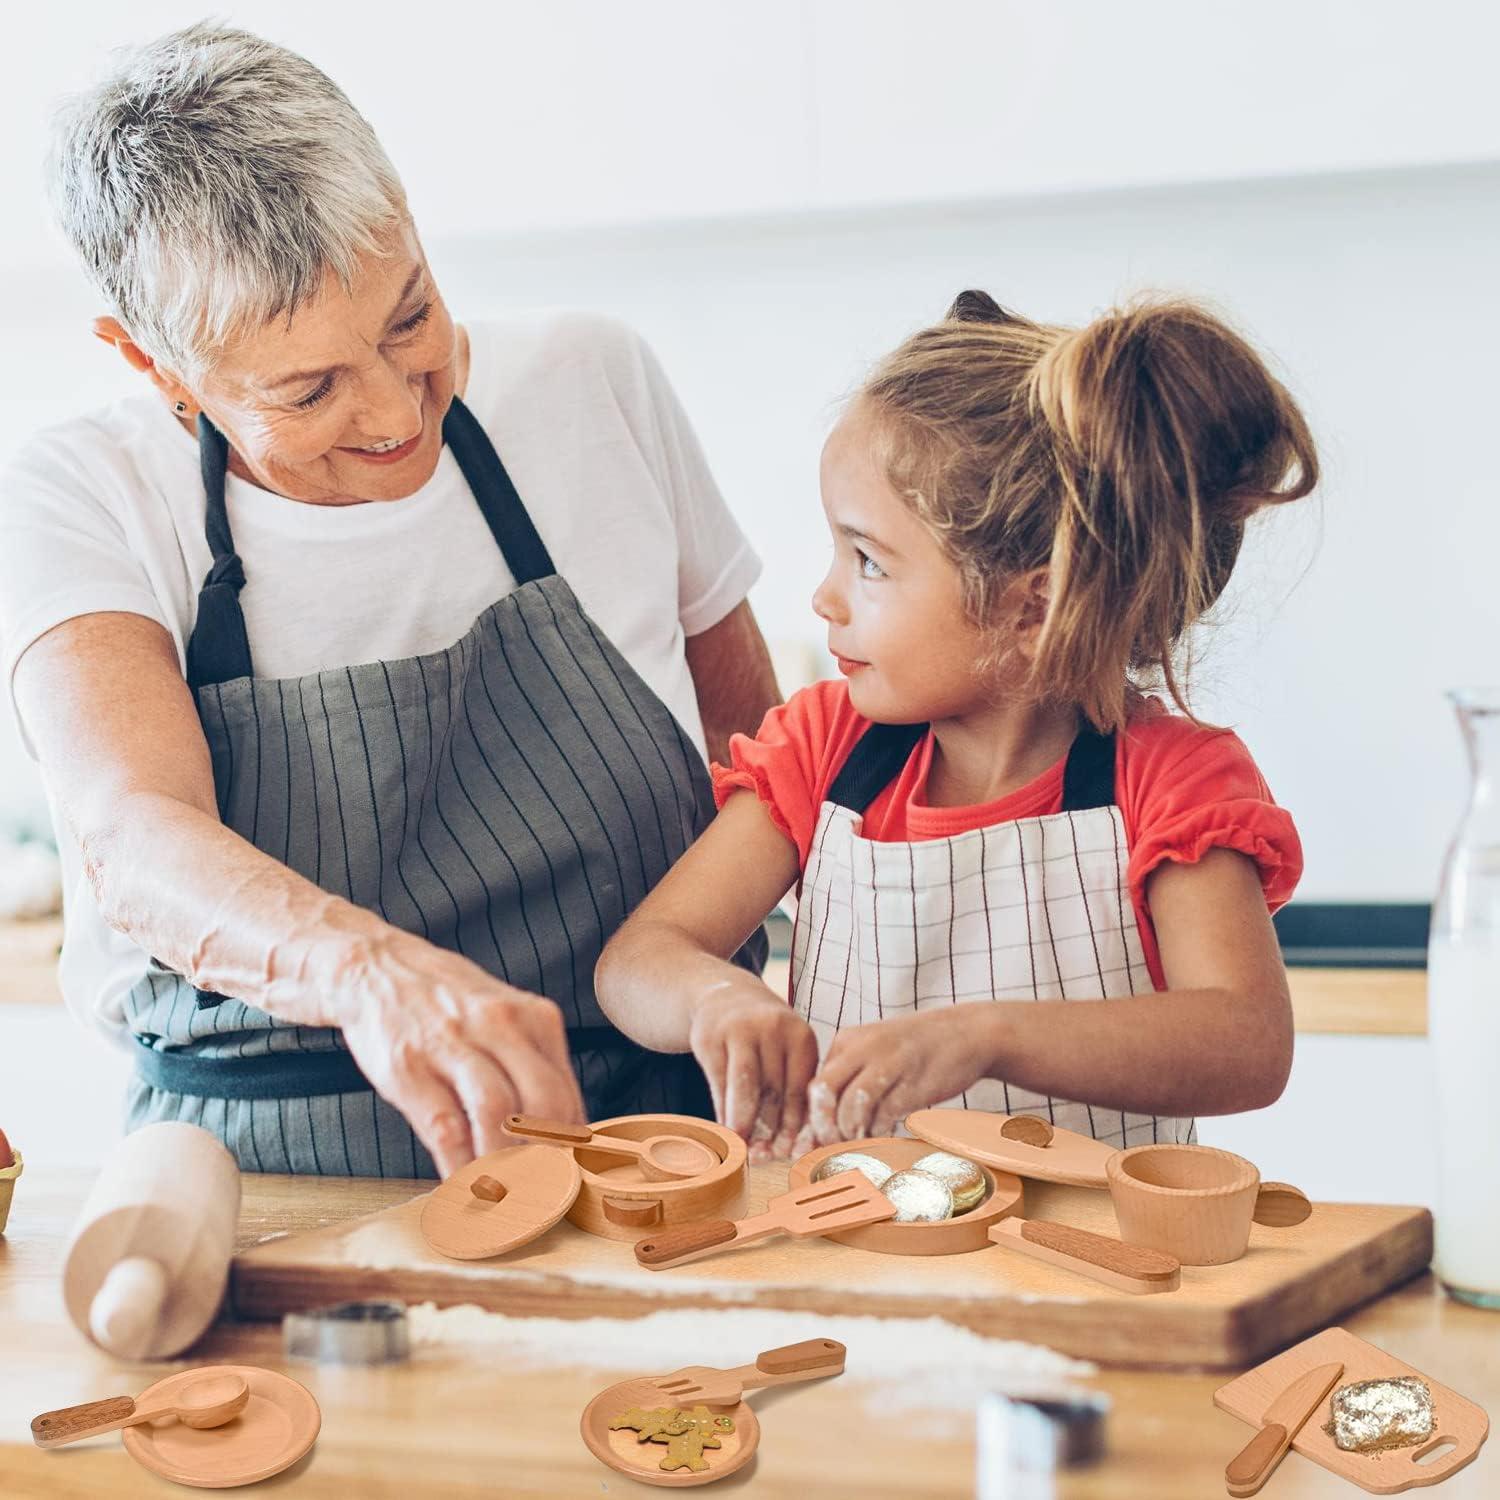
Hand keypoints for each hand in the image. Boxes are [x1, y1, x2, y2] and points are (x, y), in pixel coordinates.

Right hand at [332, 928, 584, 1176]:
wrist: (376, 969)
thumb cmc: (449, 1002)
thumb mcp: (506, 1015)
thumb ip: (536, 1063)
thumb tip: (565, 1129)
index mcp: (534, 1017)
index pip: (567, 1094)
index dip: (568, 1147)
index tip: (564, 1179)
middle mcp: (500, 1026)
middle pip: (542, 1105)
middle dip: (545, 1160)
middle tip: (539, 1195)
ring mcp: (453, 1046)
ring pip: (497, 1116)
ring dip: (504, 1167)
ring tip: (504, 1197)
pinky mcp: (410, 1069)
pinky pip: (446, 1128)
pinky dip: (459, 1166)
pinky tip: (462, 1186)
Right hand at [687, 974, 819, 1162]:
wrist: (724, 996)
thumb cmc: (763, 1036)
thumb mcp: (785, 1050)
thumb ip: (791, 1088)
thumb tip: (792, 1146)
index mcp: (800, 1036)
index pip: (800, 1089)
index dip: (795, 1125)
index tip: (789, 1153)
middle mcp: (772, 1028)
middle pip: (773, 1090)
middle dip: (770, 1130)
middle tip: (766, 1158)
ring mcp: (739, 1029)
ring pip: (745, 1085)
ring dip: (745, 1123)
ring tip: (744, 1149)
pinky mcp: (710, 1037)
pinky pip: (718, 1081)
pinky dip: (723, 1109)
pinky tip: (725, 1129)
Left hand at [804, 1008, 998, 1143]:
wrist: (965, 1033)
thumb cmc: (915, 1050)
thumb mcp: (874, 1054)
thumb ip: (849, 1080)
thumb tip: (823, 1126)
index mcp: (846, 1041)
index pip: (813, 1083)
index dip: (810, 1118)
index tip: (809, 1143)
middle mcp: (862, 1049)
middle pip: (823, 1093)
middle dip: (822, 1127)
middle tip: (830, 1146)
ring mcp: (887, 1064)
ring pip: (850, 1107)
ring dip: (849, 1132)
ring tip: (859, 1140)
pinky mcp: (911, 1084)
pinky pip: (883, 1116)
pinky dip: (878, 1131)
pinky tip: (884, 1132)